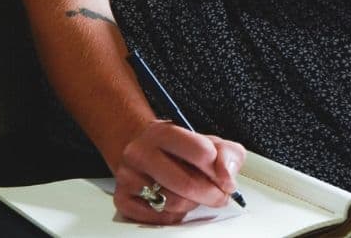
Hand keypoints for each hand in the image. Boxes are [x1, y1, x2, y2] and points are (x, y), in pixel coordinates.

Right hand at [113, 120, 245, 224]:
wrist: (142, 150)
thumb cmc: (179, 150)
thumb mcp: (209, 142)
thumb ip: (227, 154)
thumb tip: (227, 177)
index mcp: (163, 132)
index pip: (201, 152)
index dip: (219, 170)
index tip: (224, 177)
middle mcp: (140, 152)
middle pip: (187, 184)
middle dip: (211, 195)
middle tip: (218, 195)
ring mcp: (128, 176)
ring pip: (173, 203)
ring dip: (192, 204)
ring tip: (192, 194)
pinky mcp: (123, 199)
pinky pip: (159, 218)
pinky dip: (174, 214)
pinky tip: (174, 201)